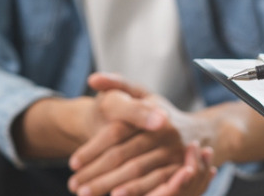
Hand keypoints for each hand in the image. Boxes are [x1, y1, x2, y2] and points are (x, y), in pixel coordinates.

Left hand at [68, 74, 214, 195]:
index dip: (93, 148)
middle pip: (125, 155)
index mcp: (152, 109)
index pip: (117, 131)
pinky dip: (136, 192)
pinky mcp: (182, 170)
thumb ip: (116, 83)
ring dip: (110, 184)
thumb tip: (93, 79)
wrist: (191, 131)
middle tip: (74, 184)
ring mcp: (176, 151)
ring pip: (137, 171)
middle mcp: (166, 131)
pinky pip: (155, 184)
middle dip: (97, 172)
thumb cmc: (154, 111)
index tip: (73, 163)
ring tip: (86, 193)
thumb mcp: (140, 93)